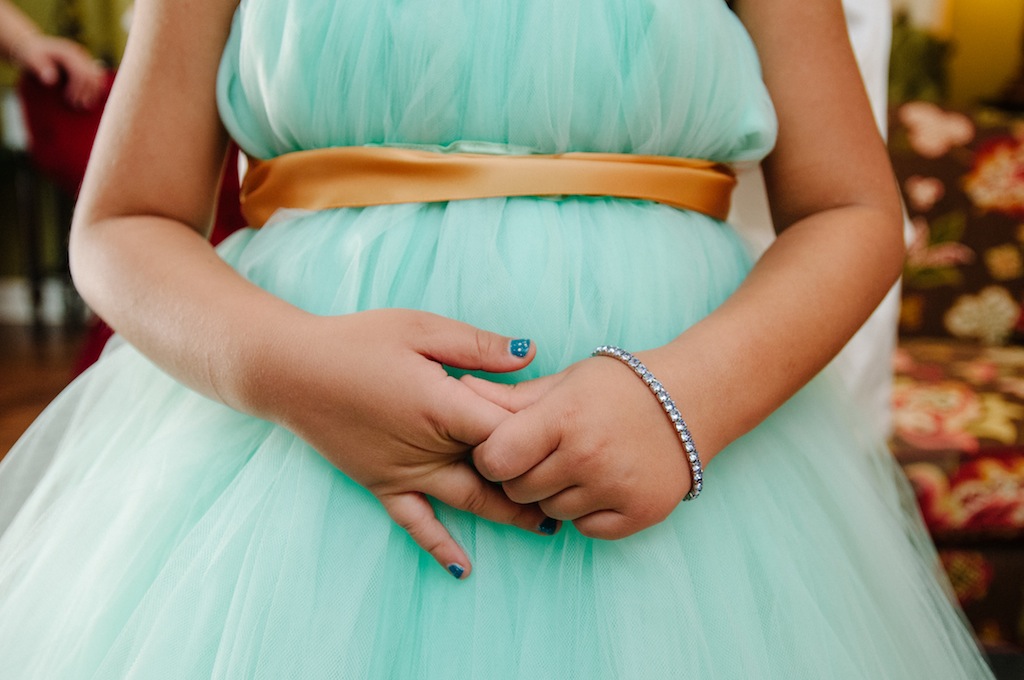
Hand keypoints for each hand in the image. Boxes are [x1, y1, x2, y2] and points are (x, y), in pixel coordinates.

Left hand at [17, 35, 105, 108]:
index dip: (78, 89)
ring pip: (97, 77)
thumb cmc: (30, 54)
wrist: (32, 46)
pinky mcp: (85, 64)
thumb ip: (39, 67)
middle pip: (92, 76)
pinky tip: (88, 99)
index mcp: (68, 53)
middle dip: (87, 93)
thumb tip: (51, 80)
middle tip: (77, 106)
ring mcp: (84, 59)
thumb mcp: (30, 58)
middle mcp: (79, 54)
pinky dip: (94, 89)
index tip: (70, 101)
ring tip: (84, 105)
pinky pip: (96, 77)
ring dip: (93, 92)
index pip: (81, 73)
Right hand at [260, 309, 556, 577]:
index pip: (507, 428)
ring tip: (549, 527)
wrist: (290, 371)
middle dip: (537, 482)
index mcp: (442, 404)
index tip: (569, 429)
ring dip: (509, 515)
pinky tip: (463, 569)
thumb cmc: (357, 341)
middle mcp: (428, 447)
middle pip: (496, 471)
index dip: (540, 430)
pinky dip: (440, 546)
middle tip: (577, 491)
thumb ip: (478, 346)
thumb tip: (531, 354)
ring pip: (468, 501)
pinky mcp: (381, 485)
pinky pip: (416, 523)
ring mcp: (403, 473)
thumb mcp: (421, 329)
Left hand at [464, 350, 693, 538]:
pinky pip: (586, 529)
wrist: (692, 400)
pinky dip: (587, 512)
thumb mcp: (564, 381)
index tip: (505, 447)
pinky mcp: (639, 513)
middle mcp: (588, 455)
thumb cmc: (619, 386)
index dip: (492, 456)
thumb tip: (459, 389)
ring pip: (550, 512)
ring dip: (555, 494)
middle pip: (518, 490)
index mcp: (564, 417)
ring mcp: (616, 488)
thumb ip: (511, 397)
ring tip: (579, 464)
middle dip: (522, 475)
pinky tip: (602, 483)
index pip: (495, 459)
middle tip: (546, 454)